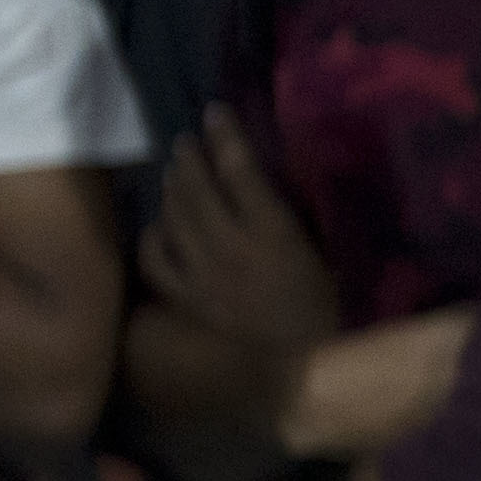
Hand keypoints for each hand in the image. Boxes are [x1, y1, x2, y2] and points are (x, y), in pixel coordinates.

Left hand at [140, 110, 338, 356]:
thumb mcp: (322, 254)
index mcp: (273, 233)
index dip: (225, 137)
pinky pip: (158, 259)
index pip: (240, 171)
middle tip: (188, 141)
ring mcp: (202, 275)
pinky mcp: (185, 299)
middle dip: (191, 158)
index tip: (215, 113)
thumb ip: (294, 218)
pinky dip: (155, 235)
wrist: (301, 368)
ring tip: (176, 171)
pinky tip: (161, 225)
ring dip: (173, 188)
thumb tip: (271, 180)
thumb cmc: (325, 308)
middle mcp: (231, 247)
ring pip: (174, 217)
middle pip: (199, 189)